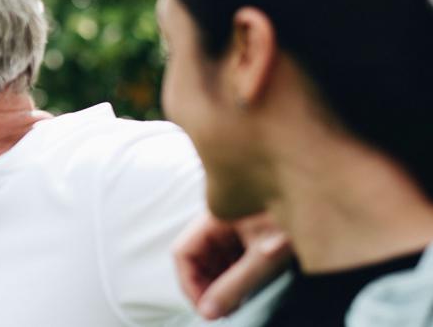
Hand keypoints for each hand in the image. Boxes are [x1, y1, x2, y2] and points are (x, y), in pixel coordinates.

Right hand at [173, 210, 290, 318]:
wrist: (335, 205)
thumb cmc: (296, 223)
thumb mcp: (263, 259)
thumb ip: (233, 287)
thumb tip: (208, 313)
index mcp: (215, 216)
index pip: (183, 253)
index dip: (189, 284)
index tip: (205, 309)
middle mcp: (219, 219)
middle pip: (196, 257)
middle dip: (205, 286)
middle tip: (223, 310)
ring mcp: (233, 226)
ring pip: (213, 259)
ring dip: (220, 282)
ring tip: (237, 302)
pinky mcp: (248, 233)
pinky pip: (230, 256)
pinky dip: (234, 274)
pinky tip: (248, 287)